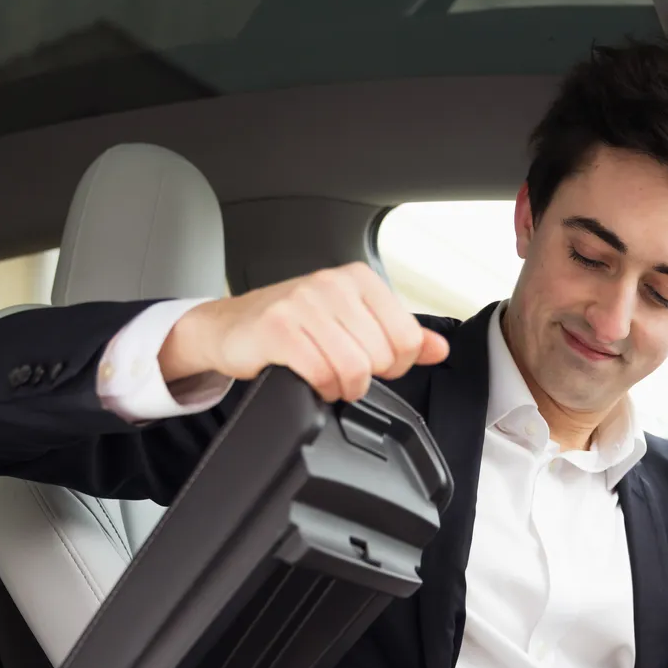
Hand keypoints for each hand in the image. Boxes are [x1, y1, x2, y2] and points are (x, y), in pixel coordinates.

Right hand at [157, 262, 449, 400]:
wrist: (228, 326)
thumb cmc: (290, 324)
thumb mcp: (350, 322)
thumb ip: (398, 334)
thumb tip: (438, 349)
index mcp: (358, 278)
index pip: (407, 336)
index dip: (394, 364)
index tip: (371, 363)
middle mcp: (332, 284)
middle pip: (381, 356)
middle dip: (366, 378)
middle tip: (343, 374)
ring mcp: (303, 303)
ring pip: (354, 368)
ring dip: (343, 388)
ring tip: (329, 381)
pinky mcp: (278, 328)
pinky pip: (321, 373)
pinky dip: (321, 389)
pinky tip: (311, 382)